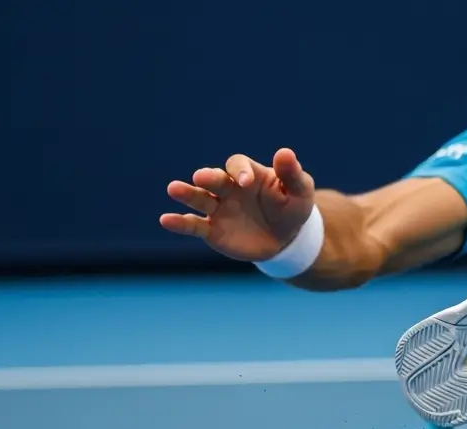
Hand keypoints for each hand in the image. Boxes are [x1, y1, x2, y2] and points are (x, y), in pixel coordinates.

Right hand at [160, 148, 316, 262]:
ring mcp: (218, 209)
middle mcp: (228, 188)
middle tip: (201, 177)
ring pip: (199, 199)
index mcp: (248, 174)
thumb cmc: (292, 208)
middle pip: (214, 178)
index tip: (246, 183)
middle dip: (208, 177)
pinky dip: (179, 223)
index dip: (239, 171)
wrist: (286, 239)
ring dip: (187, 194)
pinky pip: (193, 225)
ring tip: (173, 189)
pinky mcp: (212, 230)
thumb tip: (285, 152)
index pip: (237, 165)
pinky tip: (166, 220)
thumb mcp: (300, 192)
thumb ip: (292, 174)